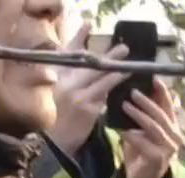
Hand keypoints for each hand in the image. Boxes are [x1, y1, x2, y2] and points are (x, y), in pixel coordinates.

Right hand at [46, 25, 125, 156]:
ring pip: (101, 80)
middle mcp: (66, 83)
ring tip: (130, 66)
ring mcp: (77, 96)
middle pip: (89, 64)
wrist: (54, 144)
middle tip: (123, 48)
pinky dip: (114, 91)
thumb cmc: (57, 120)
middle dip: (108, 56)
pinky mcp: (87, 109)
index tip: (88, 25)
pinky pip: (104, 96)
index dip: (78, 38)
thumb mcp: (57, 96)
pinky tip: (125, 88)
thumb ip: (70, 81)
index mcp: (58, 78)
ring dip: (117, 72)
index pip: (68, 54)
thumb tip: (90, 71)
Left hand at [119, 82, 182, 177]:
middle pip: (161, 114)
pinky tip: (121, 130)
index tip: (153, 78)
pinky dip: (132, 135)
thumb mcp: (142, 130)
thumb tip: (134, 90)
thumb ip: (143, 114)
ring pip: (153, 127)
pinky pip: (144, 143)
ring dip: (138, 115)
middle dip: (147, 101)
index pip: (168, 105)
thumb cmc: (142, 151)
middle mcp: (174, 136)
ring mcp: (168, 149)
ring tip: (125, 105)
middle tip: (132, 91)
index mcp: (172, 126)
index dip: (162, 91)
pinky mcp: (158, 159)